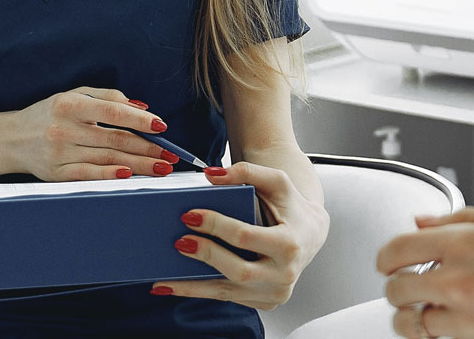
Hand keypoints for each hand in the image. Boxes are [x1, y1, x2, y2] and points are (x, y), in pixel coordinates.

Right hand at [4, 86, 176, 180]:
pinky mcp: (56, 173)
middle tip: (170, 155)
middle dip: (148, 148)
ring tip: (161, 167)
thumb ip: (107, 97)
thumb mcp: (73, 96)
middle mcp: (64, 128)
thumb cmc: (48, 114)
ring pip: (107, 159)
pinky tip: (128, 176)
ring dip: (138, 165)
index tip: (162, 127)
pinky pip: (88, 175)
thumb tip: (141, 107)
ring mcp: (60, 152)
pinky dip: (109, 176)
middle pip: (115, 139)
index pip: (113, 111)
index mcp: (71, 104)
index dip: (140, 119)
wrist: (9, 139)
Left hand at [153, 162, 329, 309]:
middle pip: (237, 270)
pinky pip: (229, 298)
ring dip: (192, 287)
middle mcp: (285, 274)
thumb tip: (210, 175)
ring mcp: (275, 293)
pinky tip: (177, 287)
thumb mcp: (276, 181)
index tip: (189, 215)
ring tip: (163, 280)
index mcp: (290, 243)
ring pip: (228, 292)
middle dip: (205, 255)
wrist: (310, 234)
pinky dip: (201, 292)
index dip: (215, 226)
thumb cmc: (290, 206)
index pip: (245, 237)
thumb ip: (246, 171)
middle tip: (179, 241)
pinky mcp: (264, 302)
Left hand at [377, 207, 473, 338]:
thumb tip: (421, 222)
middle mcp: (460, 279)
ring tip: (420, 311)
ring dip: (409, 316)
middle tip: (407, 284)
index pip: (396, 249)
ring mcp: (468, 315)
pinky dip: (436, 333)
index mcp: (463, 242)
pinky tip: (447, 324)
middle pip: (396, 289)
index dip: (385, 256)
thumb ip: (461, 218)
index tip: (388, 261)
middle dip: (396, 286)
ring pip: (411, 323)